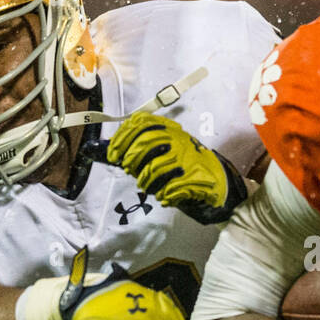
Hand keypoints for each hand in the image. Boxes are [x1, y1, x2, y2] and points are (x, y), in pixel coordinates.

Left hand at [106, 112, 245, 222]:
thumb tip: (103, 151)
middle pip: (146, 143)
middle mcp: (179, 139)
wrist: (216, 180)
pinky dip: (164, 195)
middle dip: (132, 160)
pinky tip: (165, 196)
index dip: (123, 138)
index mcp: (170, 129)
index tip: (113, 154)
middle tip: (130, 171)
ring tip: (148, 187)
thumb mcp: (162, 150)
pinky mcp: (194, 176)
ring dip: (146, 183)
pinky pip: (169, 187)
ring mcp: (188, 157)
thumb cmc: (182, 166)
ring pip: (154, 168)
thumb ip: (137, 149)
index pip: (141, 123)